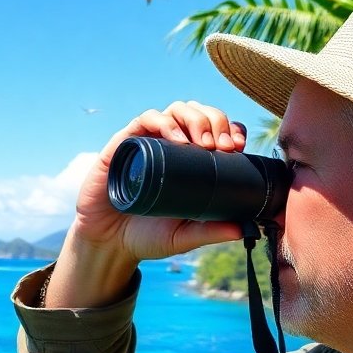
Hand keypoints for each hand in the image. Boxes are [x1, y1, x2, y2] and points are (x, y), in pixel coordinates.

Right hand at [44, 101, 247, 307]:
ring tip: (203, 142)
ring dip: (195, 118)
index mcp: (191, 160)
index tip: (238, 147)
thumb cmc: (147, 236)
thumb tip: (244, 230)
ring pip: (176, 110)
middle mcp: (171, 145)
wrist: (109, 242)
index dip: (231, 130)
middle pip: (199, 114)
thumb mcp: (184, 236)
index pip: (217, 130)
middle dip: (216, 122)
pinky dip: (164, 122)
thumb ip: (211, 232)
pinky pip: (146, 119)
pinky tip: (176, 139)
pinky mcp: (125, 143)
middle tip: (223, 147)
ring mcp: (148, 141)